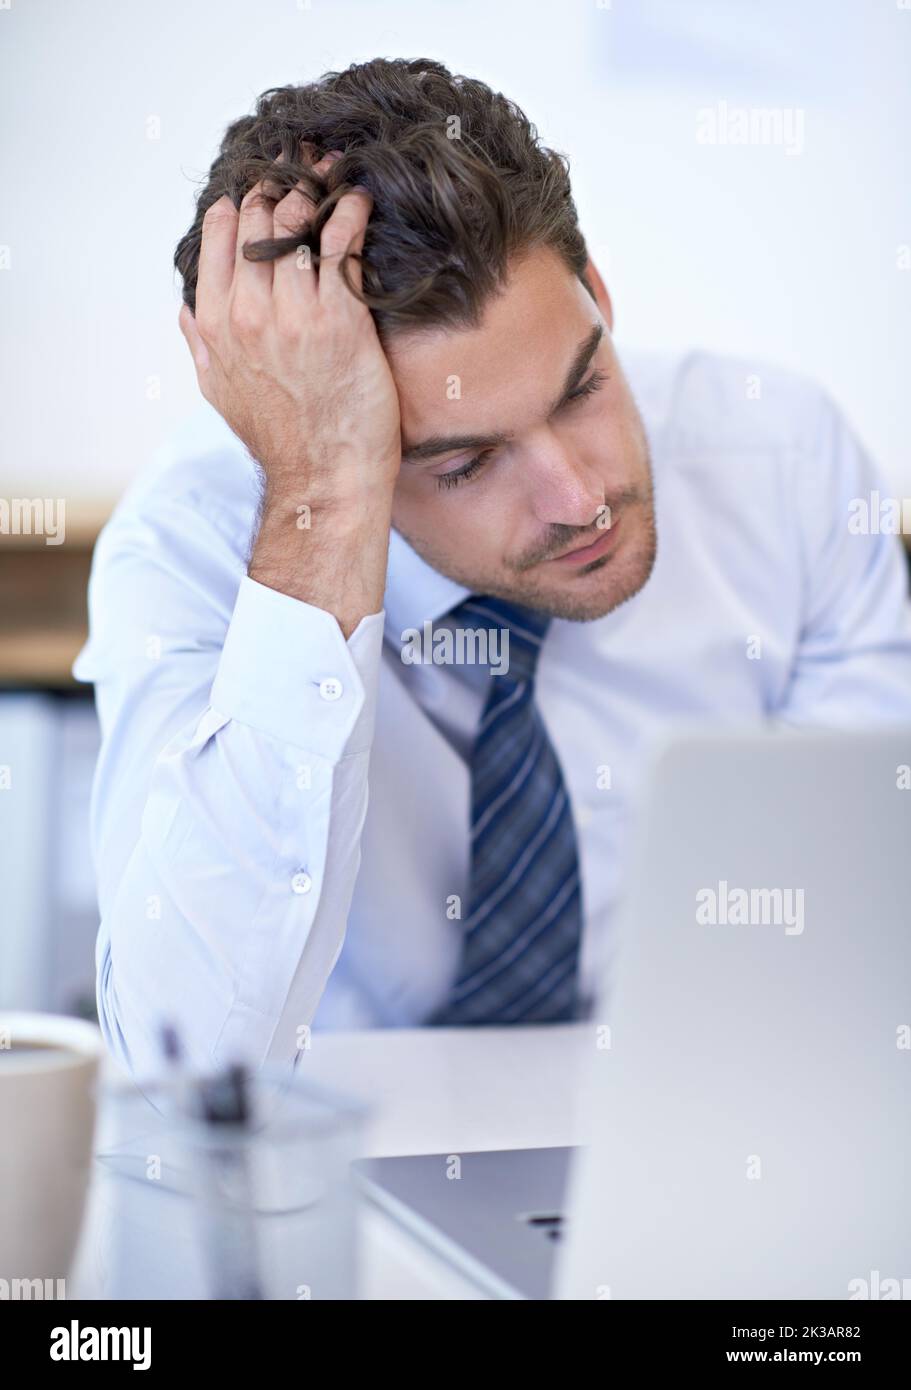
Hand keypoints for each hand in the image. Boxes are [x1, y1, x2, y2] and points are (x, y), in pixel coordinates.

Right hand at [178, 151, 401, 510]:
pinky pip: (342, 244)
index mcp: (215, 322)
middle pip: (261, 220)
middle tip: (304, 169)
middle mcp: (249, 312)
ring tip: (331, 177)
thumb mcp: (220, 393)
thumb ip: (199, 343)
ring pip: (298, 224)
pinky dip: (351, 213)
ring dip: (316, 191)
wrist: (324, 477)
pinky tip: (360, 200)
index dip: (244, 203)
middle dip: (281, 186)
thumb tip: (184, 308)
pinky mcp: (340, 319)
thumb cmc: (279, 440)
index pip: (221, 235)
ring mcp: (294, 313)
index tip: (263, 188)